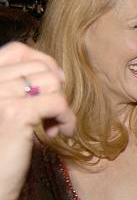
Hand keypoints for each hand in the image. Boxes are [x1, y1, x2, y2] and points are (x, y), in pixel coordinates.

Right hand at [0, 42, 75, 199]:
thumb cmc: (0, 150)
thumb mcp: (7, 111)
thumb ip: (19, 89)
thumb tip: (55, 74)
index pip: (17, 49)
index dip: (42, 61)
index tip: (54, 84)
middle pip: (40, 66)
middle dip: (55, 90)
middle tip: (52, 115)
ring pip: (52, 81)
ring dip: (61, 106)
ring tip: (52, 128)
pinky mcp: (15, 113)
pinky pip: (58, 103)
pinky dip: (67, 119)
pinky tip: (60, 135)